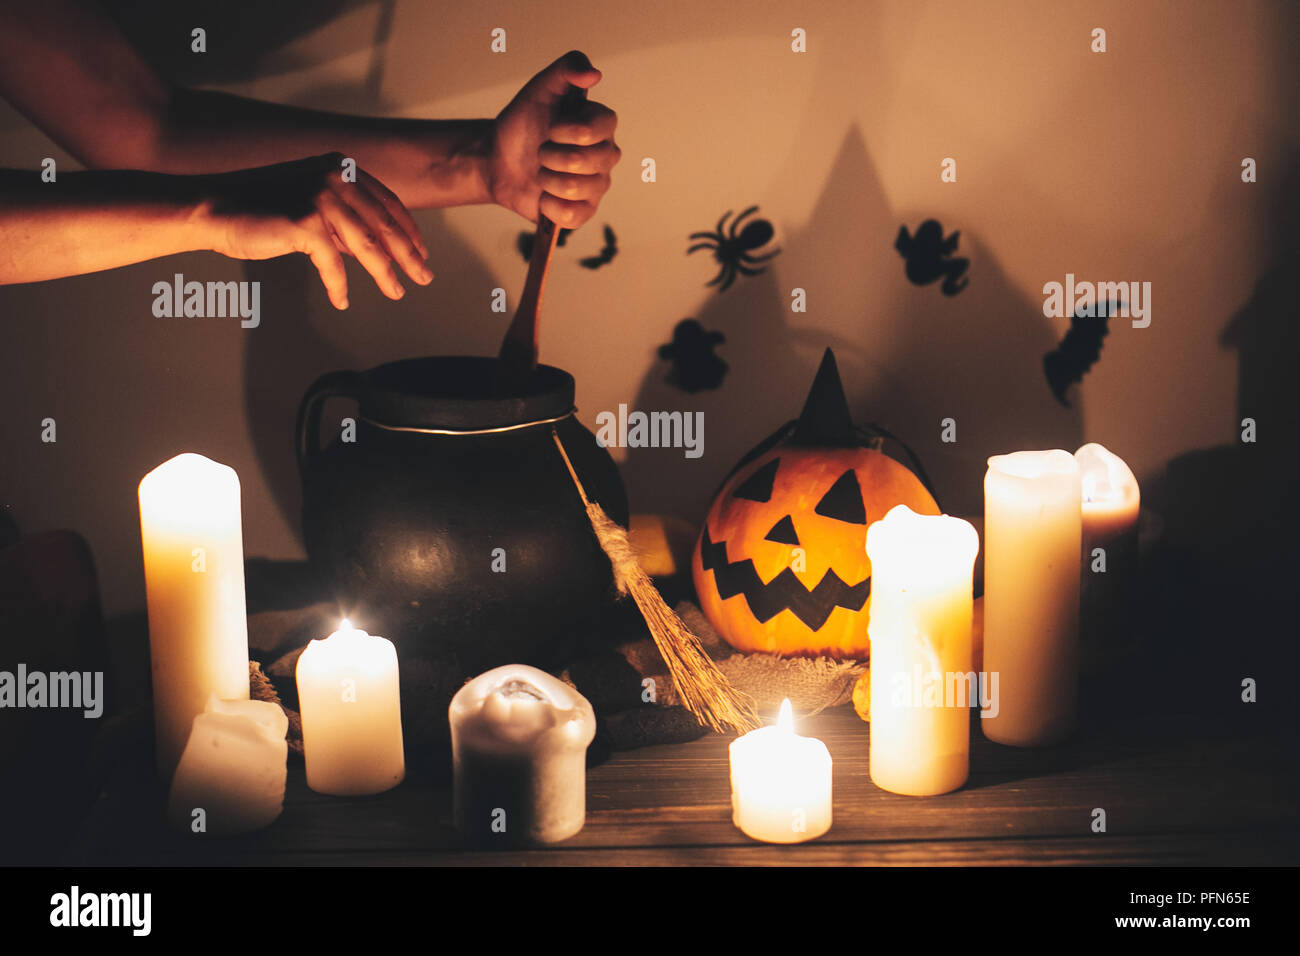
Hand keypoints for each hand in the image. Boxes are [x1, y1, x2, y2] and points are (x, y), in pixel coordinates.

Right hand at [197, 153, 431, 309]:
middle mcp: (336, 176)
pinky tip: (341, 300)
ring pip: (368, 246)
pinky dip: (338, 285)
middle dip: (408, 256)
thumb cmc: (265, 210)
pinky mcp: (306, 221)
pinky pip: (333, 263)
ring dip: (385, 274)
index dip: (408, 232)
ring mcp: (322, 196)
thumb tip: (379, 247)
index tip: (421, 254)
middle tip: (424, 278)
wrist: (217, 209)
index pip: (388, 204)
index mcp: (342, 168)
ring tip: (396, 292)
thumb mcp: (316, 208)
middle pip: (385, 225)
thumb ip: (347, 220)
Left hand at [487, 50, 619, 227]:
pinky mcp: (583, 212)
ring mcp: (597, 186)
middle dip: (551, 155)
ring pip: (576, 188)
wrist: (498, 160)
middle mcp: (606, 156)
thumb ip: (567, 70)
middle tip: (541, 151)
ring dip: (546, 179)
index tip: (550, 129)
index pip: (602, 127)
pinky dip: (549, 206)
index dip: (571, 130)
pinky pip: (573, 215)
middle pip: (587, 160)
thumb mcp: (539, 88)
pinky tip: (543, 196)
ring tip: (540, 172)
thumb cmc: (522, 124)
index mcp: (601, 125)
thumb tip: (595, 74)